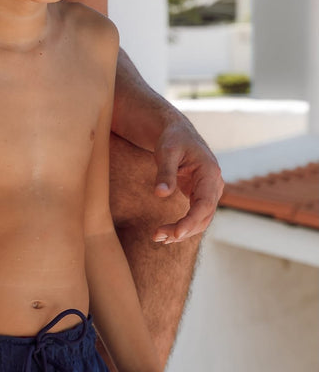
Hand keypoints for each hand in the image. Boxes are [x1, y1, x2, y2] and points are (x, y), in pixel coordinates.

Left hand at [152, 117, 223, 243]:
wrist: (177, 133)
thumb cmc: (172, 140)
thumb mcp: (166, 152)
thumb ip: (164, 172)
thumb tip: (160, 193)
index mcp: (210, 173)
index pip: (205, 204)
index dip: (191, 221)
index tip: (176, 233)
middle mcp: (214, 185)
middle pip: (204, 216)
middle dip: (182, 230)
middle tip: (157, 236)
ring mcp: (209, 192)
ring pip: (201, 220)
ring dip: (181, 232)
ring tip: (158, 238)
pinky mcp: (200, 196)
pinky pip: (195, 216)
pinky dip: (182, 226)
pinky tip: (166, 234)